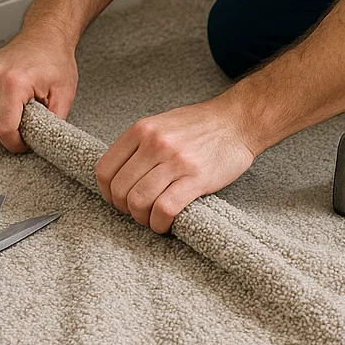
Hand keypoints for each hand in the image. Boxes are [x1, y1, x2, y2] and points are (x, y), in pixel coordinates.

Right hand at [0, 28, 78, 152]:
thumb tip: (43, 144)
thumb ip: (53, 123)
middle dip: (5, 140)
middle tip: (24, 136)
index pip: (4, 129)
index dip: (16, 144)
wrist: (45, 36)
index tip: (27, 144)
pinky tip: (7, 112)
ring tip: (16, 123)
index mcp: (13, 83)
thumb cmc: (56, 61)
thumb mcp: (64, 95)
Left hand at [95, 97, 256, 232]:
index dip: (107, 192)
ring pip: (139, 201)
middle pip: (120, 189)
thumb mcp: (162, 124)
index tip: (117, 200)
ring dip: (142, 218)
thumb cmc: (202, 124)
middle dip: (125, 209)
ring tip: (152, 219)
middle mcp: (154, 144)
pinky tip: (165, 223)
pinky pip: (164, 209)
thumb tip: (121, 173)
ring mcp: (175, 161)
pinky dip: (160, 223)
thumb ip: (140, 144)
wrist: (239, 121)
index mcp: (142, 130)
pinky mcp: (196, 179)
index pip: (105, 169)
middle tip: (138, 211)